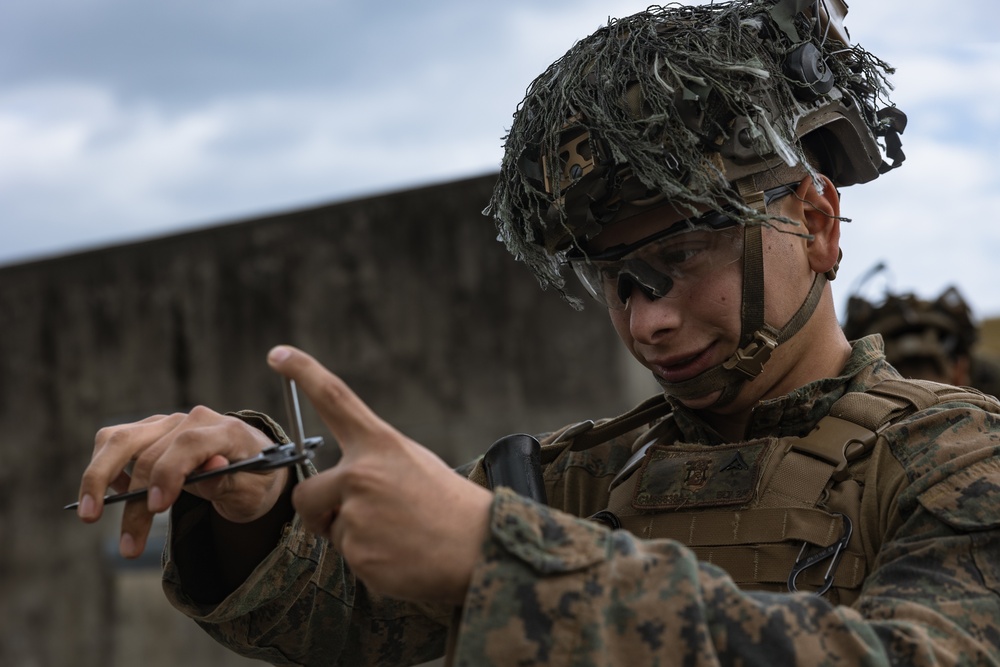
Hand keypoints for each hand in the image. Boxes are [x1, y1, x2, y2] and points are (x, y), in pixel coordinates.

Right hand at [76, 407, 288, 557]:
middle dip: (132, 499)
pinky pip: (114, 442)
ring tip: (91, 516)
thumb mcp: (253, 491)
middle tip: (124, 541)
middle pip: (148, 448)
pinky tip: (116, 496)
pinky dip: (105, 468)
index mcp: (228, 431)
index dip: (169, 473)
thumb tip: (209, 468)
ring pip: (120, 440)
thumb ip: (230, 481)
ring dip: (100, 480)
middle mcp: (194, 420)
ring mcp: (169, 423)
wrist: (251, 466)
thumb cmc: (253, 481)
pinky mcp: (149, 430)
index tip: (157, 508)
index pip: (190, 443)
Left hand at [268, 345, 492, 605]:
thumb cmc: (449, 505)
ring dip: (355, 537)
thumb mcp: (413, 464)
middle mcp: (362, 474)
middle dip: (320, 512)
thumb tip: (332, 488)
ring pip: (330, 530)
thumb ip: (370, 465)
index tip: (278, 353)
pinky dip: (370, 562)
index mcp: (380, 444)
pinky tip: (402, 556)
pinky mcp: (360, 554)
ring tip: (400, 537)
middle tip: (365, 520)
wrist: (482, 548)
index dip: (303, 372)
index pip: (334, 398)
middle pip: (306, 494)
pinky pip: (348, 558)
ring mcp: (358, 515)